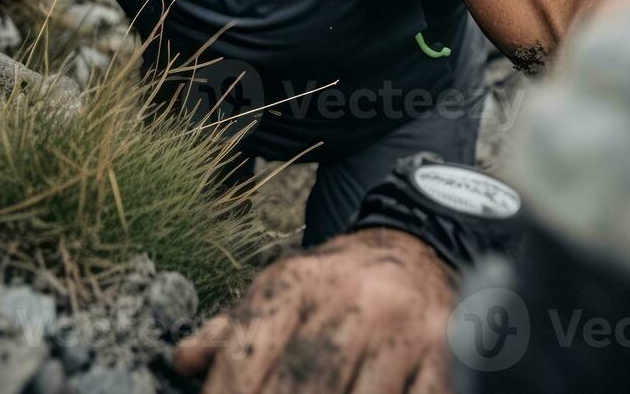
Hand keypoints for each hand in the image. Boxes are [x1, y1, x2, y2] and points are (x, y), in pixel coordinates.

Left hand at [174, 228, 454, 392]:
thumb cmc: (337, 285)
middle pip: (300, 386)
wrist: (419, 249)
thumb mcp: (281, 292)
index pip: (246, 356)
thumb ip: (231, 330)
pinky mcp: (447, 354)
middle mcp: (348, 300)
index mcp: (295, 283)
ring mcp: (401, 329)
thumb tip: (183, 361)